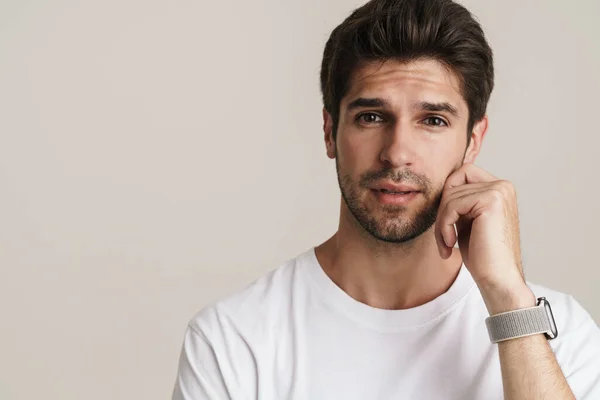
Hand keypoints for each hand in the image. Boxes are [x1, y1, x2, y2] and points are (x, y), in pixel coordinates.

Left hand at [435, 163, 534, 313]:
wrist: (498, 280)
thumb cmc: (482, 255)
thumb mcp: (467, 221)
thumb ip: (460, 201)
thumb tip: (441, 185)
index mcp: (500, 188)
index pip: (461, 174)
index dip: (447, 197)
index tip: (446, 223)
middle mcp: (503, 185)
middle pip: (453, 183)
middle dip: (442, 211)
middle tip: (443, 237)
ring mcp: (499, 191)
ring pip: (449, 196)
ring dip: (441, 223)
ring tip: (446, 244)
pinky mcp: (491, 201)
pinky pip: (451, 205)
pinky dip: (444, 226)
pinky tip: (450, 244)